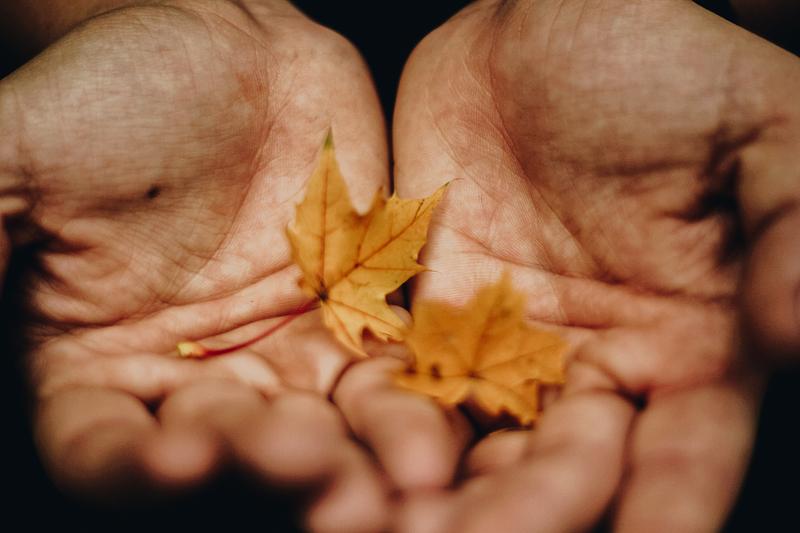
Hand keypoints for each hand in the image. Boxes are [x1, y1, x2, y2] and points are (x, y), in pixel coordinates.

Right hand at [0, 1, 406, 529]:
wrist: (229, 54)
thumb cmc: (116, 94)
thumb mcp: (26, 150)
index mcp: (98, 362)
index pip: (104, 446)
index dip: (135, 468)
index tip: (182, 462)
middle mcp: (194, 375)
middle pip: (229, 451)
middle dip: (272, 467)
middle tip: (319, 473)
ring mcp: (282, 356)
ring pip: (323, 429)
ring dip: (363, 454)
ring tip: (409, 468)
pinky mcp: (356, 324)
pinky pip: (389, 374)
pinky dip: (416, 400)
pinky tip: (445, 423)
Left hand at [391, 1, 798, 530]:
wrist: (541, 25)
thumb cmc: (662, 68)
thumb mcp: (760, 133)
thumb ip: (795, 229)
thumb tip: (796, 334)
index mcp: (692, 342)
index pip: (685, 452)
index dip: (667, 507)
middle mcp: (598, 363)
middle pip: (570, 470)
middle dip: (532, 515)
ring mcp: (507, 346)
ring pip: (482, 447)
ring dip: (450, 496)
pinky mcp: (430, 318)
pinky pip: (406, 385)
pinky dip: (387, 429)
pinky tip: (362, 469)